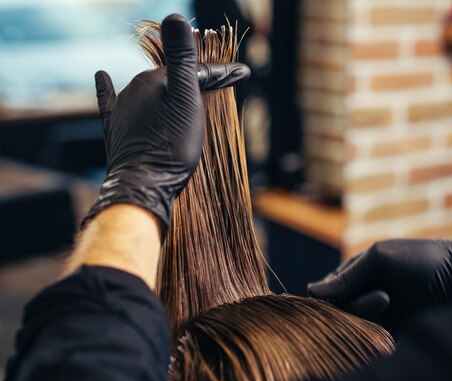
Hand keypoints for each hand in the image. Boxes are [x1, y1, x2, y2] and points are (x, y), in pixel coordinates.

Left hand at [84, 14, 203, 234]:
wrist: (142, 184)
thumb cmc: (170, 145)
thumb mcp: (185, 100)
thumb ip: (182, 59)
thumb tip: (175, 17)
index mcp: (155, 80)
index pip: (194, 70)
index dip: (221, 72)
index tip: (243, 74)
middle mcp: (135, 88)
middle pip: (173, 78)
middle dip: (198, 80)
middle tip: (223, 86)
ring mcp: (123, 109)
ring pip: (151, 91)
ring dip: (170, 90)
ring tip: (189, 97)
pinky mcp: (115, 129)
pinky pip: (109, 100)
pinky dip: (107, 87)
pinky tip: (101, 76)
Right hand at [308, 239, 451, 331]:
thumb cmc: (422, 261)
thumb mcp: (381, 258)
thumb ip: (347, 275)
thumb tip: (311, 290)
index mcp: (359, 273)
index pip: (327, 290)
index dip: (331, 293)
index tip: (346, 290)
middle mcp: (364, 294)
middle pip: (337, 310)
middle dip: (354, 303)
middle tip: (383, 295)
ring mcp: (378, 315)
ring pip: (352, 325)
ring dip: (365, 314)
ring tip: (390, 300)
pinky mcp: (391, 333)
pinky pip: (369, 339)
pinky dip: (373, 332)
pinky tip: (389, 320)